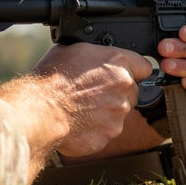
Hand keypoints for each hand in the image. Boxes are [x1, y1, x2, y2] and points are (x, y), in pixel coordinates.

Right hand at [32, 43, 153, 156]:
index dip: (134, 70)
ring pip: (118, 112)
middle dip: (116, 93)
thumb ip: (92, 54)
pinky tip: (79, 122)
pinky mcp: (110, 134)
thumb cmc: (51, 80)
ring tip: (81, 108)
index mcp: (118, 63)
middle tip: (93, 93)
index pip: (144, 66)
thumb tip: (91, 54)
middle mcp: (124, 87)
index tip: (128, 74)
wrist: (41, 111)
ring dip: (105, 111)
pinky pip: (106, 130)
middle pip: (131, 91)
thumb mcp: (70, 50)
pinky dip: (95, 129)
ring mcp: (119, 113)